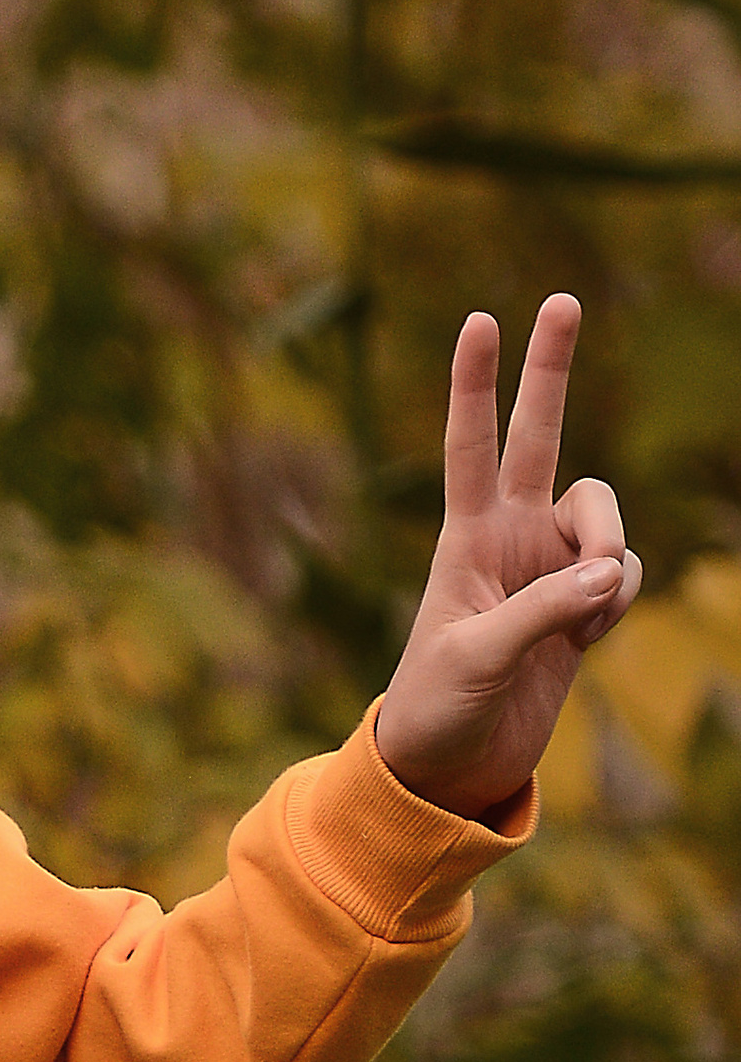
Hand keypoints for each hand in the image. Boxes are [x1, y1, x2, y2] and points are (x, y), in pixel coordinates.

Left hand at [374, 294, 639, 821]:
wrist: (454, 764)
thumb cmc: (440, 706)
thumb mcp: (476, 658)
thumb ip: (542, 612)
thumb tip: (608, 574)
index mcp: (464, 536)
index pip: (469, 443)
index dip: (474, 384)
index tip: (479, 320)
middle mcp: (508, 535)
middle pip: (539, 434)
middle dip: (550, 368)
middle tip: (563, 298)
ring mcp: (548, 564)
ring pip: (604, 517)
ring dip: (609, 552)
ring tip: (587, 613)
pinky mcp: (580, 603)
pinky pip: (621, 573)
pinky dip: (617, 601)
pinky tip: (586, 642)